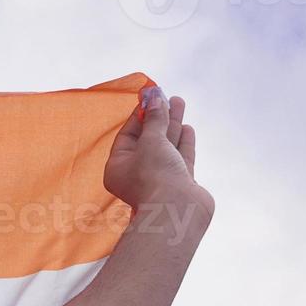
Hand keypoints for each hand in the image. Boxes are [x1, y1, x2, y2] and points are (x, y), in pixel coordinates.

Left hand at [104, 87, 210, 214]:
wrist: (178, 210)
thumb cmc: (155, 175)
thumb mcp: (151, 140)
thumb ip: (155, 119)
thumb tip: (154, 96)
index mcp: (117, 168)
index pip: (127, 135)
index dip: (140, 115)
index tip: (150, 96)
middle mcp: (136, 175)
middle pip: (148, 139)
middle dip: (158, 116)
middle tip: (168, 95)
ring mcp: (159, 180)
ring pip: (166, 146)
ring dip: (172, 124)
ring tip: (179, 102)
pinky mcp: (178, 183)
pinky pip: (179, 158)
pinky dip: (183, 142)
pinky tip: (187, 128)